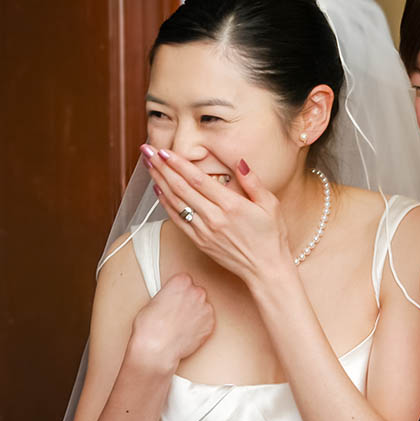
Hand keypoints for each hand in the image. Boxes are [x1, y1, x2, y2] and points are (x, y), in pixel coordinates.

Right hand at [128, 273, 214, 373]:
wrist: (157, 349)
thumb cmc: (149, 328)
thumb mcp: (151, 302)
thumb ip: (167, 294)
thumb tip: (170, 298)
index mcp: (181, 282)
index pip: (184, 279)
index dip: (178, 290)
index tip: (175, 296)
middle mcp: (197, 292)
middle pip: (195, 292)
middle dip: (188, 300)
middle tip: (176, 312)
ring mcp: (206, 308)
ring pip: (202, 306)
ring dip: (194, 312)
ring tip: (180, 324)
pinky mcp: (211, 324)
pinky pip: (207, 320)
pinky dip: (199, 325)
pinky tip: (186, 331)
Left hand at [143, 145, 291, 285]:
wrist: (266, 269)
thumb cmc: (271, 237)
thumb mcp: (271, 205)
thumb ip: (253, 182)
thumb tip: (239, 162)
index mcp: (232, 206)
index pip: (198, 180)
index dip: (179, 164)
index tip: (165, 151)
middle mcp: (214, 217)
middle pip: (181, 188)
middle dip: (162, 167)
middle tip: (148, 151)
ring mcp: (204, 231)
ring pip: (175, 202)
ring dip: (159, 182)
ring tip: (149, 165)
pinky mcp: (199, 242)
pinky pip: (177, 220)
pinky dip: (165, 204)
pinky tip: (158, 191)